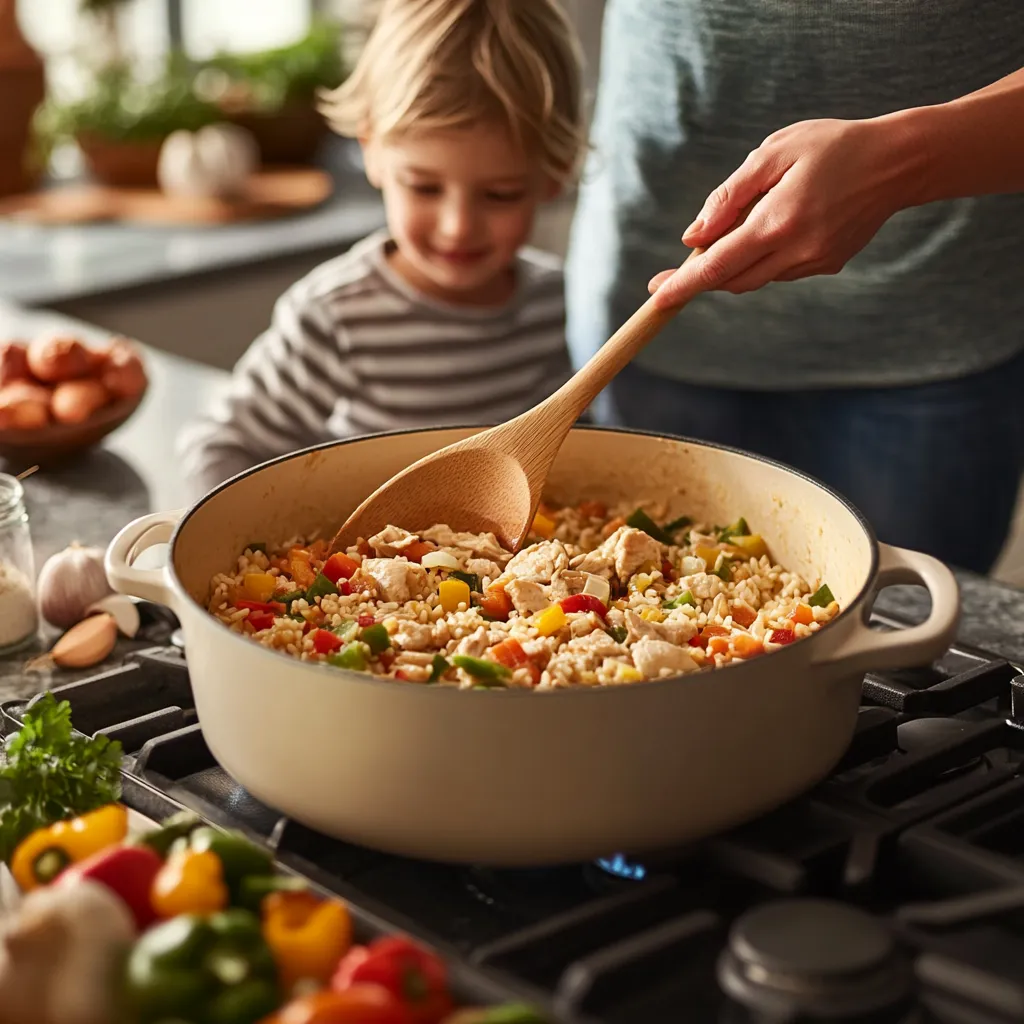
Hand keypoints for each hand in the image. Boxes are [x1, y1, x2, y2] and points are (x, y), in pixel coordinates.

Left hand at [648, 116, 919, 306]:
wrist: (898, 162)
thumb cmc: (832, 146)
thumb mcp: (774, 154)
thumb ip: (729, 196)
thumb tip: (693, 236)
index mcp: (777, 222)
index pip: (716, 266)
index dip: (682, 285)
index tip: (655, 297)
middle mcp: (795, 252)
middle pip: (731, 280)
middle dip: (700, 277)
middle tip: (676, 268)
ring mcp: (813, 263)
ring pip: (754, 278)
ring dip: (732, 265)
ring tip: (735, 230)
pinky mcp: (827, 266)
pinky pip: (779, 271)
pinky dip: (761, 258)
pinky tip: (772, 228)